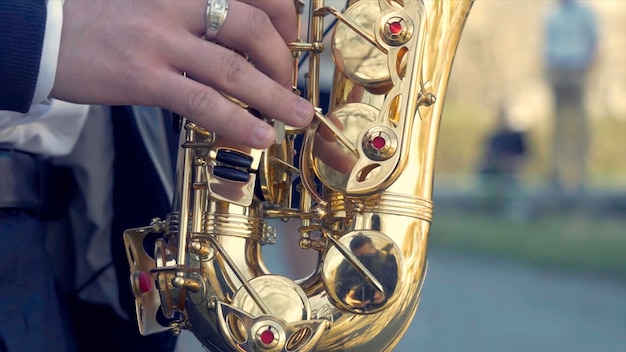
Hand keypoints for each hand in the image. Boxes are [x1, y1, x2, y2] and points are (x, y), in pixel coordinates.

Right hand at [53, 0, 313, 147]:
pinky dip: (237, 121)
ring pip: (234, 69)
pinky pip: (201, 101)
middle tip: (290, 86)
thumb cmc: (103, 18)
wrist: (42, 32)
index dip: (284, 19)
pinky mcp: (144, 76)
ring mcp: (162, 39)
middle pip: (254, 28)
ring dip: (275, 96)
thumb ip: (199, 14)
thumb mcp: (158, 2)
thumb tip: (240, 43)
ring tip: (297, 117)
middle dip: (284, 61)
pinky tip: (259, 136)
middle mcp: (179, 3)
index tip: (290, 44)